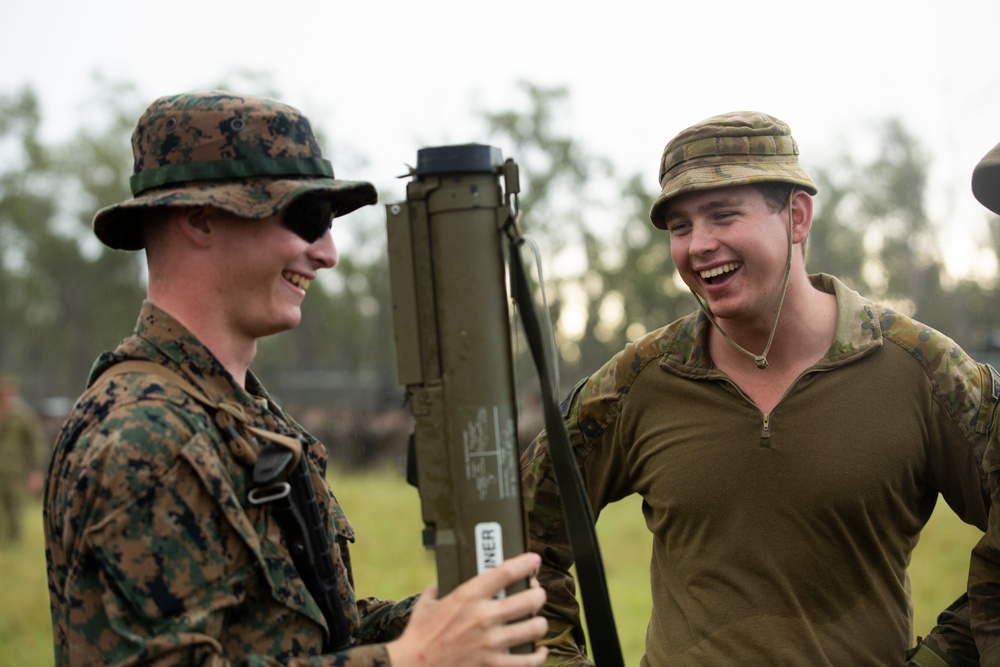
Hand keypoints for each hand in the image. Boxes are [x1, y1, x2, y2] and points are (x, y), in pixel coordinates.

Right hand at [387, 551, 548, 665]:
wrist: (412, 666)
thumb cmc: (418, 636)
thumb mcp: (426, 604)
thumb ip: (437, 591)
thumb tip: (438, 586)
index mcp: (468, 596)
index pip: (505, 572)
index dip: (525, 563)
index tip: (534, 559)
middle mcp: (484, 616)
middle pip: (530, 599)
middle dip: (538, 595)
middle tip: (536, 595)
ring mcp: (491, 643)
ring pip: (534, 628)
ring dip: (539, 624)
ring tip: (536, 622)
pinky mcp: (492, 665)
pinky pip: (527, 662)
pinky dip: (538, 656)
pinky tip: (538, 651)